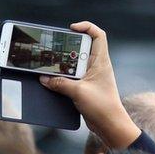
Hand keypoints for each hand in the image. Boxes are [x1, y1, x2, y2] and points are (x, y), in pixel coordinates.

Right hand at [39, 22, 140, 148]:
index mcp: (101, 61)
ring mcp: (91, 77)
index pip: (98, 35)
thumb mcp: (78, 92)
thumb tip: (44, 78)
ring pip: (74, 64)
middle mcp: (97, 66)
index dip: (86, 27)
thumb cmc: (102, 107)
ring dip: (62, 65)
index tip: (71, 29)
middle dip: (66, 47)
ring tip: (49, 66)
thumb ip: (60, 83)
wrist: (110, 126)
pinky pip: (71, 77)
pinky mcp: (85, 88)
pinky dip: (61, 78)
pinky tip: (51, 82)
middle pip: (81, 48)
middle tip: (53, 49)